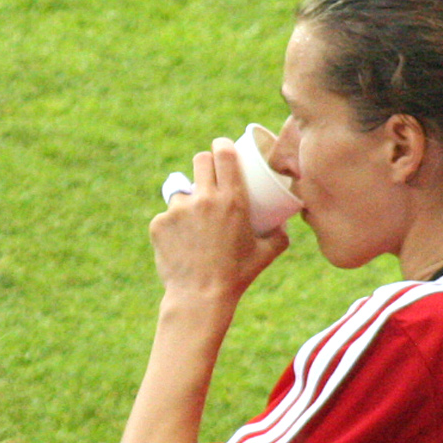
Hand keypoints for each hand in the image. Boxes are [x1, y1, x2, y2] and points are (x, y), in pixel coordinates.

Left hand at [149, 145, 287, 307]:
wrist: (200, 296)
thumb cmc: (238, 274)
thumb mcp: (268, 252)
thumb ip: (280, 233)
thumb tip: (283, 222)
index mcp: (232, 199)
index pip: (223, 154)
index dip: (221, 145)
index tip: (222, 146)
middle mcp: (204, 199)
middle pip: (200, 161)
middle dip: (205, 163)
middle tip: (208, 175)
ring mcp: (178, 210)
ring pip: (180, 190)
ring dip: (187, 198)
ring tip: (194, 220)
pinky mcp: (159, 224)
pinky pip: (166, 216)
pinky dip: (173, 225)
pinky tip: (180, 242)